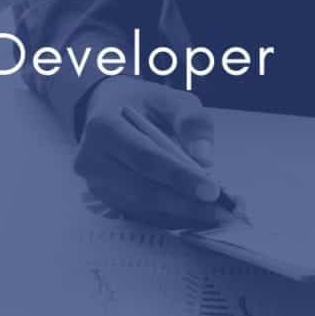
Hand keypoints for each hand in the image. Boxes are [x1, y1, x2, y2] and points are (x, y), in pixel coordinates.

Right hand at [75, 76, 230, 228]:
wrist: (109, 110)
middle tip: (222, 212)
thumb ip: (191, 121)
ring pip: (142, 208)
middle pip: (141, 189)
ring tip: (218, 215)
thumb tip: (205, 160)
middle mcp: (92, 159)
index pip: (144, 157)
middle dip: (185, 203)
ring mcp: (96, 184)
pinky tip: (199, 216)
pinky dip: (173, 218)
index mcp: (103, 127)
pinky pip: (141, 215)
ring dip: (182, 215)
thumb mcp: (170, 98)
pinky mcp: (105, 200)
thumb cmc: (143, 104)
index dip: (179, 177)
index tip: (212, 191)